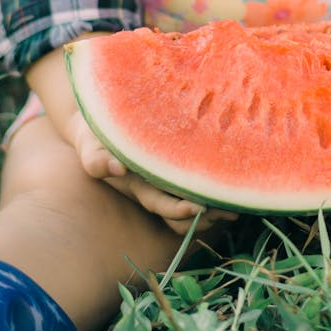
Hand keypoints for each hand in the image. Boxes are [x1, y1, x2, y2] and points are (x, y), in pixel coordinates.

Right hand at [71, 110, 237, 234]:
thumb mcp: (90, 144)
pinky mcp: (181, 160)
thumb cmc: (97, 132)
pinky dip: (217, 182)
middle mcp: (157, 185)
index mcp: (138, 185)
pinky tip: (237, 173)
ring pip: (196, 201)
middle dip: (208, 214)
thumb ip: (96, 159)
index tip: (199, 207)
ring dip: (217, 204)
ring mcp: (170, 176)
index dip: (179, 209)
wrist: (104, 116)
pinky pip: (201, 179)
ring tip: (240, 199)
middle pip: (185, 211)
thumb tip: (116, 167)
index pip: (161, 204)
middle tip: (233, 209)